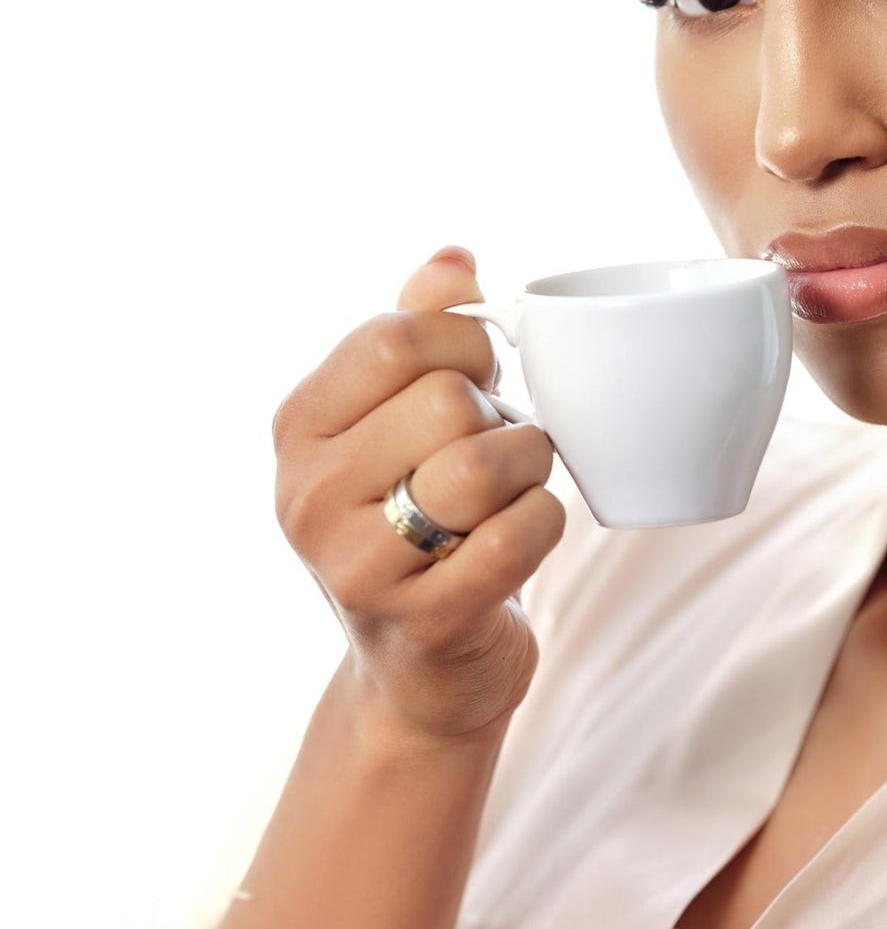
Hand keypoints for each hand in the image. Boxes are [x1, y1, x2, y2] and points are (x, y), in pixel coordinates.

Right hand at [271, 247, 564, 742]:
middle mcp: (309, 494)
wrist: (422, 669)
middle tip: (493, 451)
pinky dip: (544, 524)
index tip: (476, 379)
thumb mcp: (402, 421)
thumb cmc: (422, 519)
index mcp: (300, 427)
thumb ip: (421, 331)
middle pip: (449, 399)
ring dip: (527, 468)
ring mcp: (357, 566)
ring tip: (510, 491)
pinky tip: (520, 537)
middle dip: (500, 414)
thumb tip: (453, 260)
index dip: (467, 344)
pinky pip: (520, 535)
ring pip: (484, 462)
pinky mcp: (424, 621)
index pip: (398, 336)